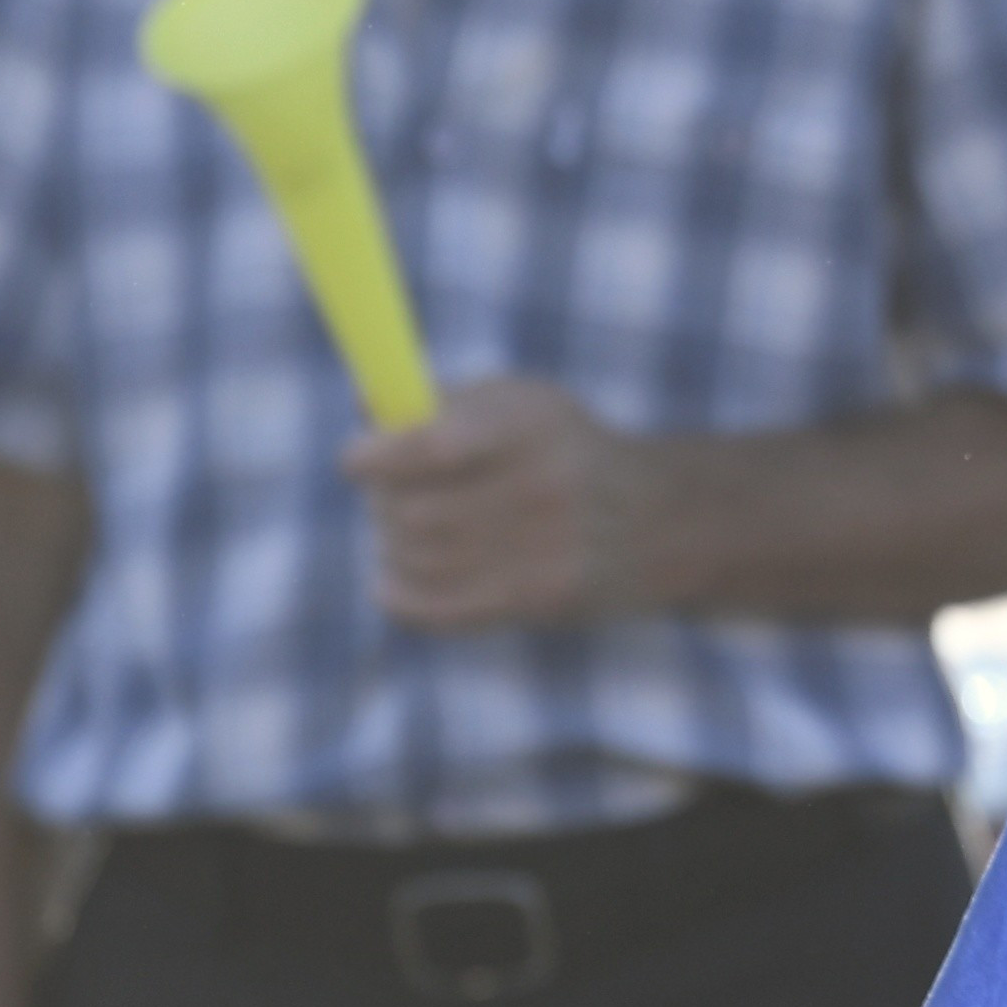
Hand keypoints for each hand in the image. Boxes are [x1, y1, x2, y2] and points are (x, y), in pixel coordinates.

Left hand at [350, 376, 664, 626]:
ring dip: (392, 544)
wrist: (653, 521)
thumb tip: (364, 406)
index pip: (431, 448)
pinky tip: (397, 573)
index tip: (353, 458)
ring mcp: (540, 554)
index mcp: (531, 428)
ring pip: (415, 560)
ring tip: (405, 529)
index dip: (377, 456)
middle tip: (385, 492)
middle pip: (413, 511)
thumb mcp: (520, 403)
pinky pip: (431, 608)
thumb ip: (442, 399)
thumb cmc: (561, 450)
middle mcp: (540, 491)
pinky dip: (397, 591)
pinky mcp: (532, 602)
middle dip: (382, 500)